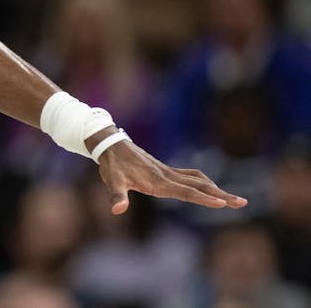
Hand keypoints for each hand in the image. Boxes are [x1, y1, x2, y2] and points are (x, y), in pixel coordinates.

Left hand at [97, 138, 246, 214]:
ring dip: (216, 189)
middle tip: (243, 203)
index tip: (222, 203)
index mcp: (158, 182)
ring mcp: (168, 172)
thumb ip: (116, 195)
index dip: (203, 198)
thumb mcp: (112, 181)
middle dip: (221, 195)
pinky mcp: (166, 170)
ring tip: (234, 199)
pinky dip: (204, 182)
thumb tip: (117, 209)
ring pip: (198, 181)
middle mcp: (168, 176)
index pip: (186, 192)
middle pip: (199, 187)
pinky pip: (191, 176)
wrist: (111, 145)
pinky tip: (209, 187)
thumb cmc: (112, 165)